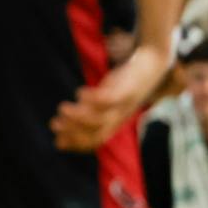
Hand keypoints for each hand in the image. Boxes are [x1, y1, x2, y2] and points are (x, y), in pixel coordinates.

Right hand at [52, 45, 169, 152]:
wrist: (153, 64)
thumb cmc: (125, 82)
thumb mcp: (107, 98)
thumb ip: (89, 109)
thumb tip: (64, 118)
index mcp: (115, 121)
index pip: (95, 140)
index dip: (76, 143)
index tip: (57, 142)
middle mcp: (120, 116)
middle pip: (97, 133)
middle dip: (74, 133)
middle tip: (54, 125)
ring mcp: (124, 103)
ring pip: (101, 118)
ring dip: (79, 117)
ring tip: (61, 109)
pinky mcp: (127, 88)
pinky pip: (111, 98)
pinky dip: (94, 99)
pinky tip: (80, 93)